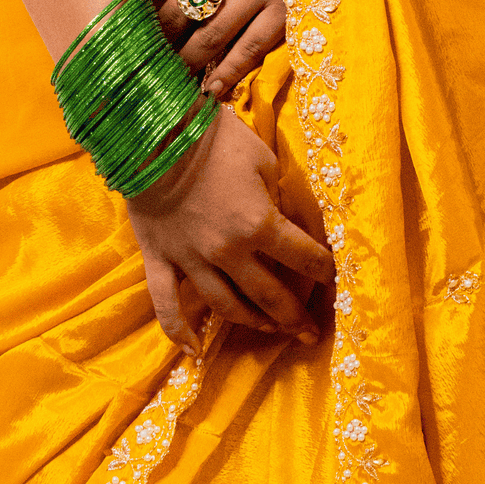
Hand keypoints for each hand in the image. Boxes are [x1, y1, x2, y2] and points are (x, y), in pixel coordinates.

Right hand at [128, 110, 333, 352]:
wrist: (152, 131)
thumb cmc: (214, 138)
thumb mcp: (263, 161)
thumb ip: (278, 198)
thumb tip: (288, 223)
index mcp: (259, 225)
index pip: (304, 258)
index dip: (324, 269)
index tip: (332, 276)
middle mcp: (228, 253)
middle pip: (270, 296)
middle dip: (296, 316)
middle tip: (311, 332)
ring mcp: (191, 261)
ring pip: (227, 306)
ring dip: (253, 322)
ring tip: (271, 330)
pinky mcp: (159, 260)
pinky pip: (167, 305)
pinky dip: (179, 332)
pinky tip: (195, 352)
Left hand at [141, 0, 286, 101]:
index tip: (119, 15)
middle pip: (177, 11)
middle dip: (154, 38)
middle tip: (137, 59)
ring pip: (209, 36)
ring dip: (184, 61)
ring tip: (167, 81)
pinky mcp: (284, 10)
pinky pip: (252, 47)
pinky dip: (230, 71)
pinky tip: (212, 90)